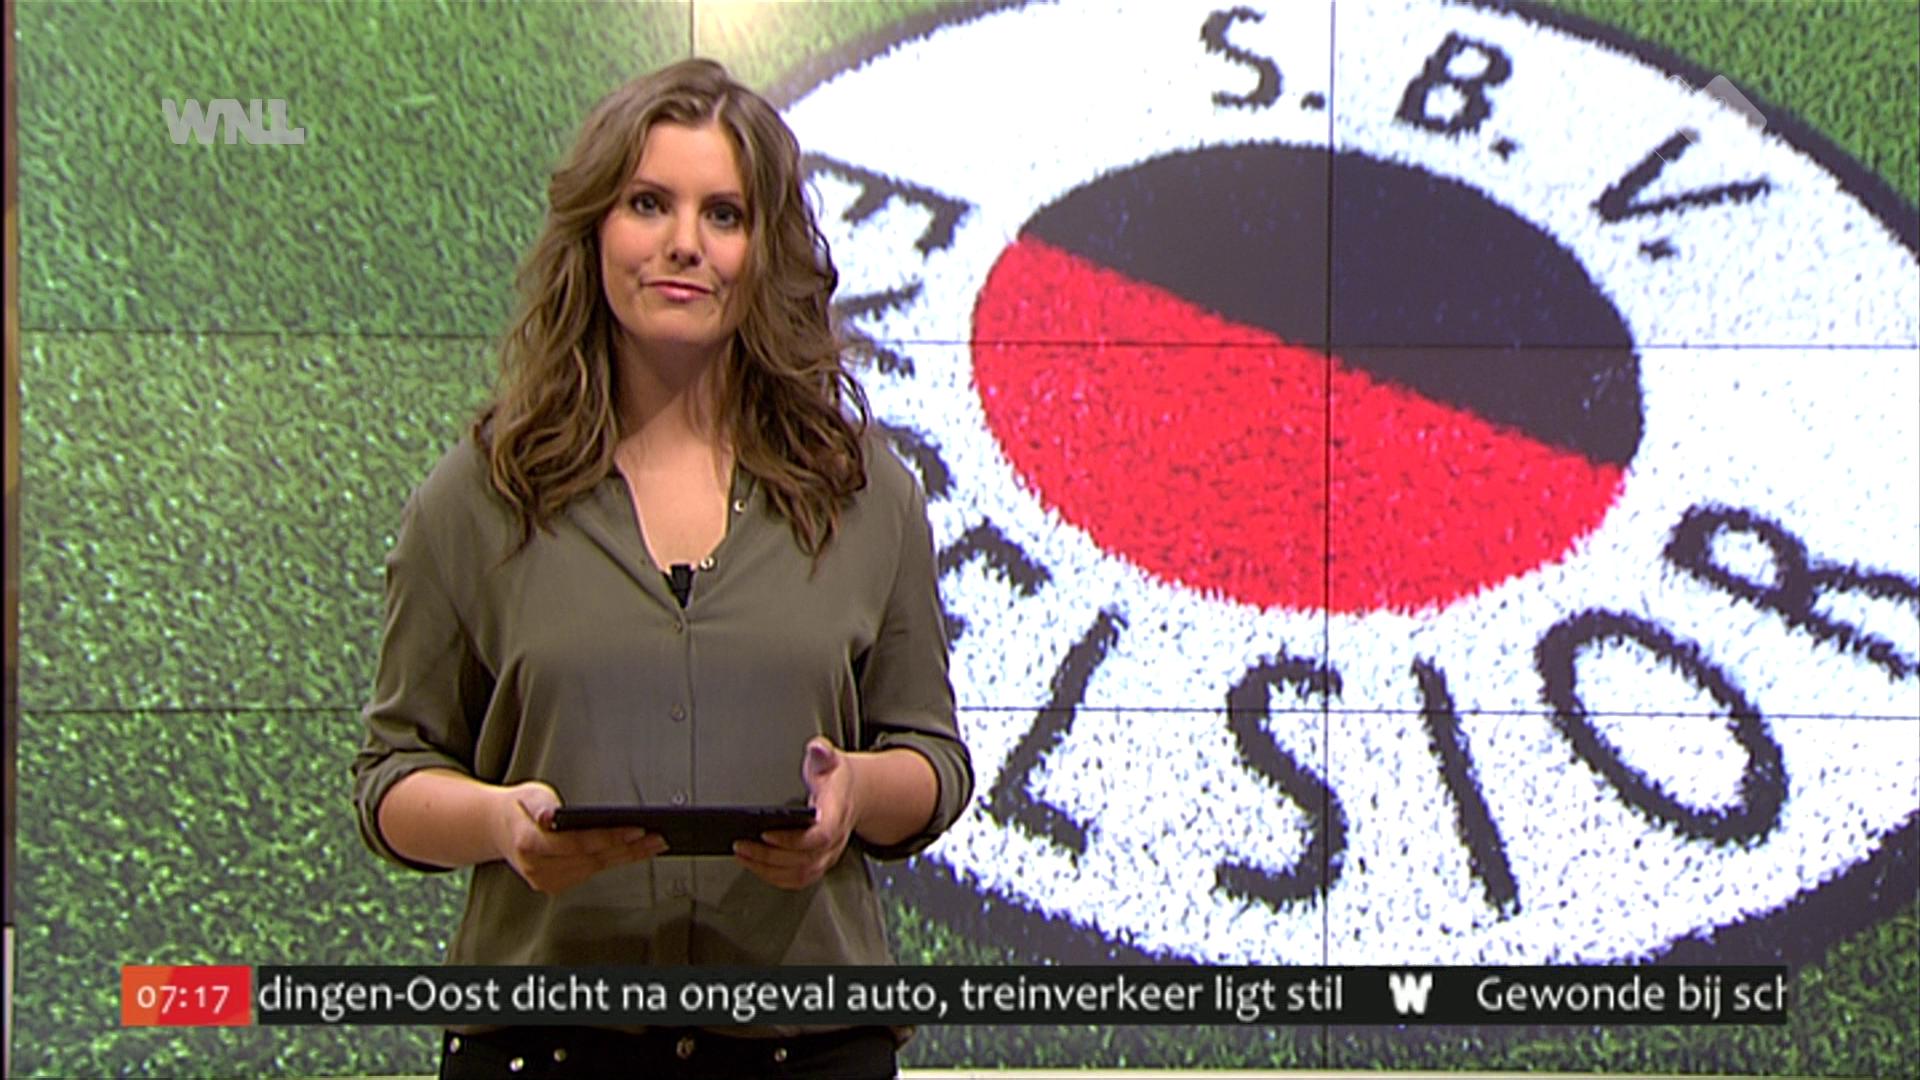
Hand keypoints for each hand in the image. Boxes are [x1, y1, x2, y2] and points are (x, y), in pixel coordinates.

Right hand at [492, 781, 666, 894]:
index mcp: (528, 843)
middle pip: (591, 858)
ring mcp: (544, 880)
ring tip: (654, 843)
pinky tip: (634, 852)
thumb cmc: (520, 808)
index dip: (608, 838)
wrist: (499, 829)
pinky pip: (590, 873)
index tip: (637, 829)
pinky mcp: (553, 885)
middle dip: (628, 848)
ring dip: (627, 857)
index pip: (576, 844)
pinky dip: (614, 862)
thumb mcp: (529, 794)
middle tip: (658, 837)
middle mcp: (536, 867)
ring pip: (594, 868)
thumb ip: (540, 804)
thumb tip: (549, 816)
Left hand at [734, 738, 855, 889]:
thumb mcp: (832, 759)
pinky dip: (775, 877)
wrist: (856, 794)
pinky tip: (756, 866)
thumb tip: (818, 748)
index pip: (820, 835)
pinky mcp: (819, 862)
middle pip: (804, 859)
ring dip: (768, 869)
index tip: (766, 832)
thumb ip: (823, 752)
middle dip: (768, 856)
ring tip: (743, 855)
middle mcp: (835, 839)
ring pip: (800, 874)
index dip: (793, 840)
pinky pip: (799, 879)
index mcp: (837, 813)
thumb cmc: (838, 779)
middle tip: (742, 845)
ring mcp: (828, 854)